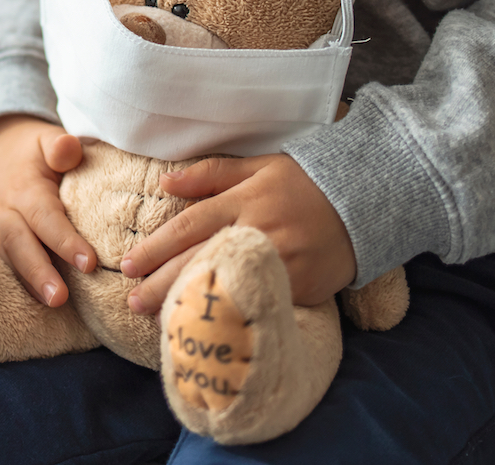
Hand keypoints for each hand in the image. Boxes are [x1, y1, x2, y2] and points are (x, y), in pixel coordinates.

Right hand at [0, 116, 98, 306]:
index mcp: (24, 190)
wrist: (1, 153)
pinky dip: (16, 290)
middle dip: (39, 273)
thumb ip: (59, 145)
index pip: (46, 218)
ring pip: (8, 262)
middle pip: (20, 246)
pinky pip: (3, 270)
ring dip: (27, 286)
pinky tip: (35, 315)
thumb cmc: (36, 151)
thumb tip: (69, 150)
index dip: (66, 241)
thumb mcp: (47, 137)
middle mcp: (7, 214)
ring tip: (51, 308)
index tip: (90, 262)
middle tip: (60, 298)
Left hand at [120, 154, 355, 314]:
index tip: (128, 265)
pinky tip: (210, 327)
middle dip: (162, 284)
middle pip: (200, 261)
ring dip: (192, 305)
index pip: (188, 226)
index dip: (155, 248)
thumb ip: (211, 175)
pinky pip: (262, 302)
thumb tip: (166, 182)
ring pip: (228, 287)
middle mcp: (259, 231)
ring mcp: (282, 262)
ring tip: (161, 321)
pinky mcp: (301, 286)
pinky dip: (234, 316)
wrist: (366, 201)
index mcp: (245, 200)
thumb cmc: (305, 182)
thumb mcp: (259, 167)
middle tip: (133, 302)